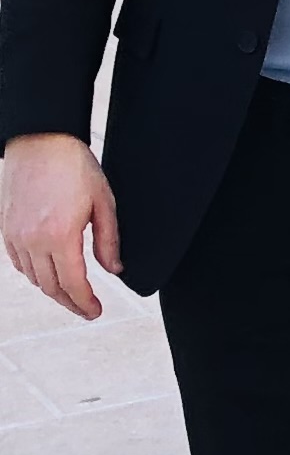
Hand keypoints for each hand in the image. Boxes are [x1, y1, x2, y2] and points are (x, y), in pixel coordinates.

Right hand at [2, 134, 121, 318]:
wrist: (40, 142)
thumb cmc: (74, 167)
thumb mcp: (103, 202)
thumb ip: (108, 240)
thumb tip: (114, 269)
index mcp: (60, 236)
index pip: (73, 284)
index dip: (85, 303)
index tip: (95, 311)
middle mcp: (33, 241)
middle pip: (51, 287)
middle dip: (70, 302)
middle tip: (86, 309)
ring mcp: (16, 236)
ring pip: (34, 278)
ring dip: (53, 290)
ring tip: (72, 293)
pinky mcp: (6, 229)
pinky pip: (19, 263)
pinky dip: (35, 274)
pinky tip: (49, 273)